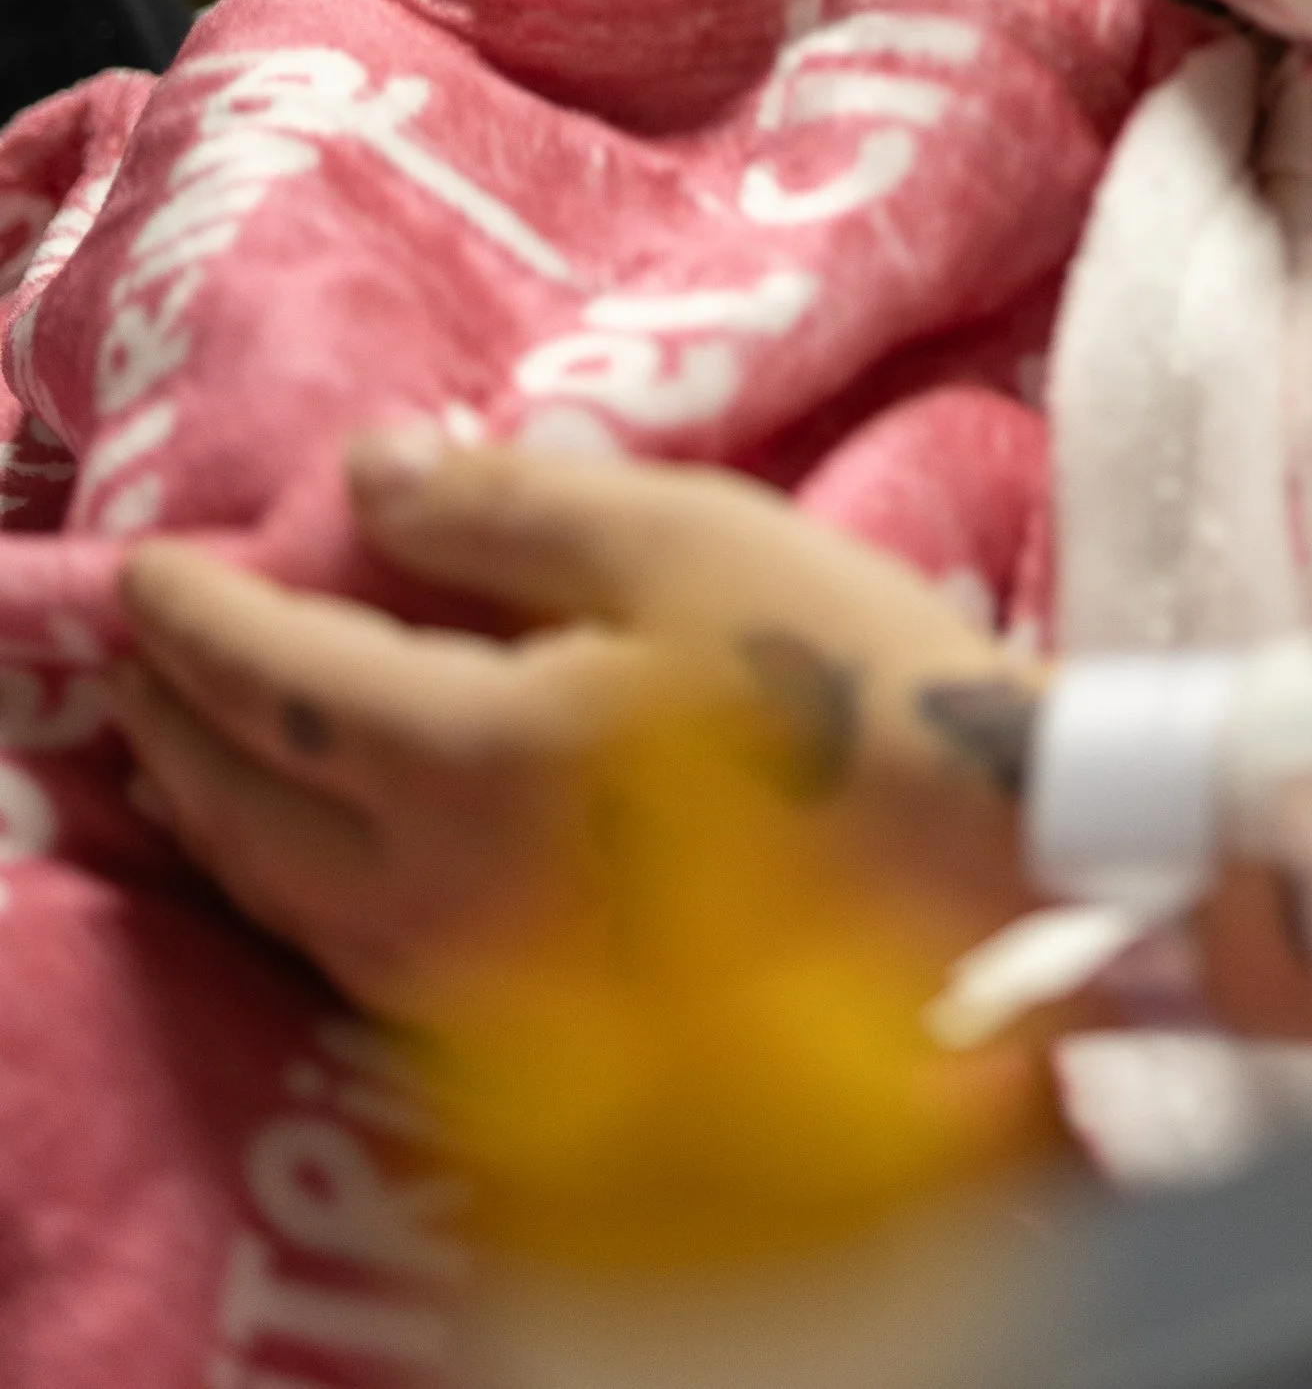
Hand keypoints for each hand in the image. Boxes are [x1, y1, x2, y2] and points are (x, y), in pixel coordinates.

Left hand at [113, 433, 1037, 1012]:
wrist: (981, 864)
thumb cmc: (843, 678)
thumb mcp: (681, 538)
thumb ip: (503, 508)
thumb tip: (365, 476)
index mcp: (473, 756)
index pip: (274, 680)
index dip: (195, 616)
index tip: (144, 566)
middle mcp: (443, 888)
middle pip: (246, 807)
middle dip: (175, 722)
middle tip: (139, 651)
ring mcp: (481, 977)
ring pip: (288, 898)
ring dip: (222, 809)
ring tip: (190, 741)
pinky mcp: (536, 1026)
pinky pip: (355, 948)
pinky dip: (296, 879)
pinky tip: (313, 838)